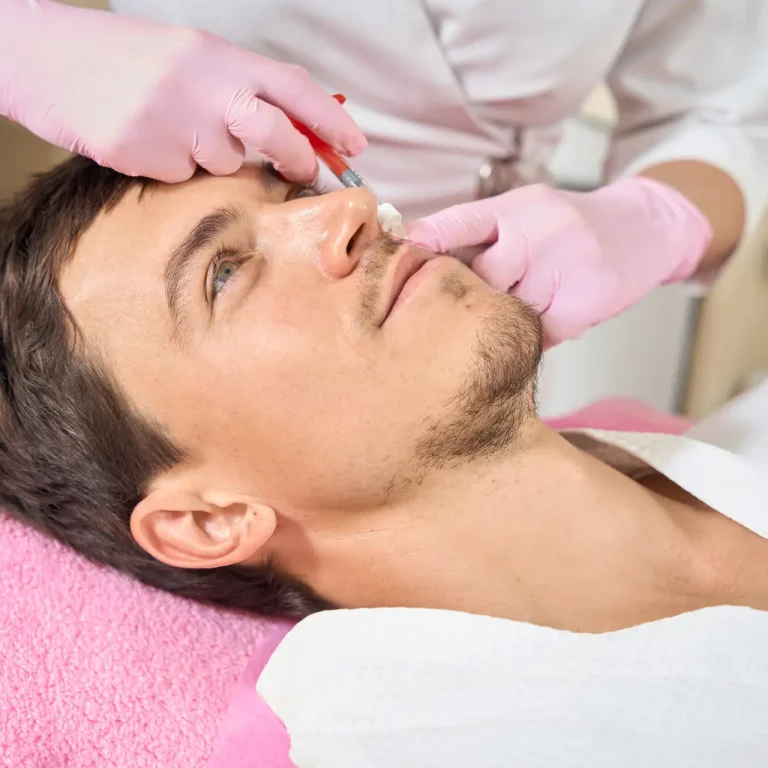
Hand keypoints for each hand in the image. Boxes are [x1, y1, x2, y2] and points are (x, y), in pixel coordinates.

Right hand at [0, 0, 365, 181]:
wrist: (44, 58)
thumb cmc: (125, 59)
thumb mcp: (190, 56)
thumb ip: (241, 84)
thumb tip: (295, 116)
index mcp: (215, 55)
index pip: (291, 87)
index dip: (330, 120)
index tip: (356, 146)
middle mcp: (199, 84)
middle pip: (273, 132)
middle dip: (297, 157)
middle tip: (304, 171)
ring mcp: (171, 120)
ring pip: (223, 162)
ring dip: (211, 156)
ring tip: (172, 127)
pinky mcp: (143, 153)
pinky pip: (181, 176)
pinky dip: (172, 166)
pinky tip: (144, 140)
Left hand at [407, 179, 711, 344]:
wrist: (642, 227)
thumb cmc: (568, 226)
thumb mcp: (523, 213)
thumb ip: (478, 234)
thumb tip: (418, 256)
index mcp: (517, 207)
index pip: (460, 222)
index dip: (424, 241)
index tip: (394, 256)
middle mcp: (539, 231)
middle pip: (480, 278)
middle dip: (473, 295)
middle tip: (473, 303)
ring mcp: (565, 265)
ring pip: (509, 310)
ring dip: (504, 317)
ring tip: (519, 305)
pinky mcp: (585, 301)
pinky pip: (538, 333)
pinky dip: (535, 332)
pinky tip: (549, 313)